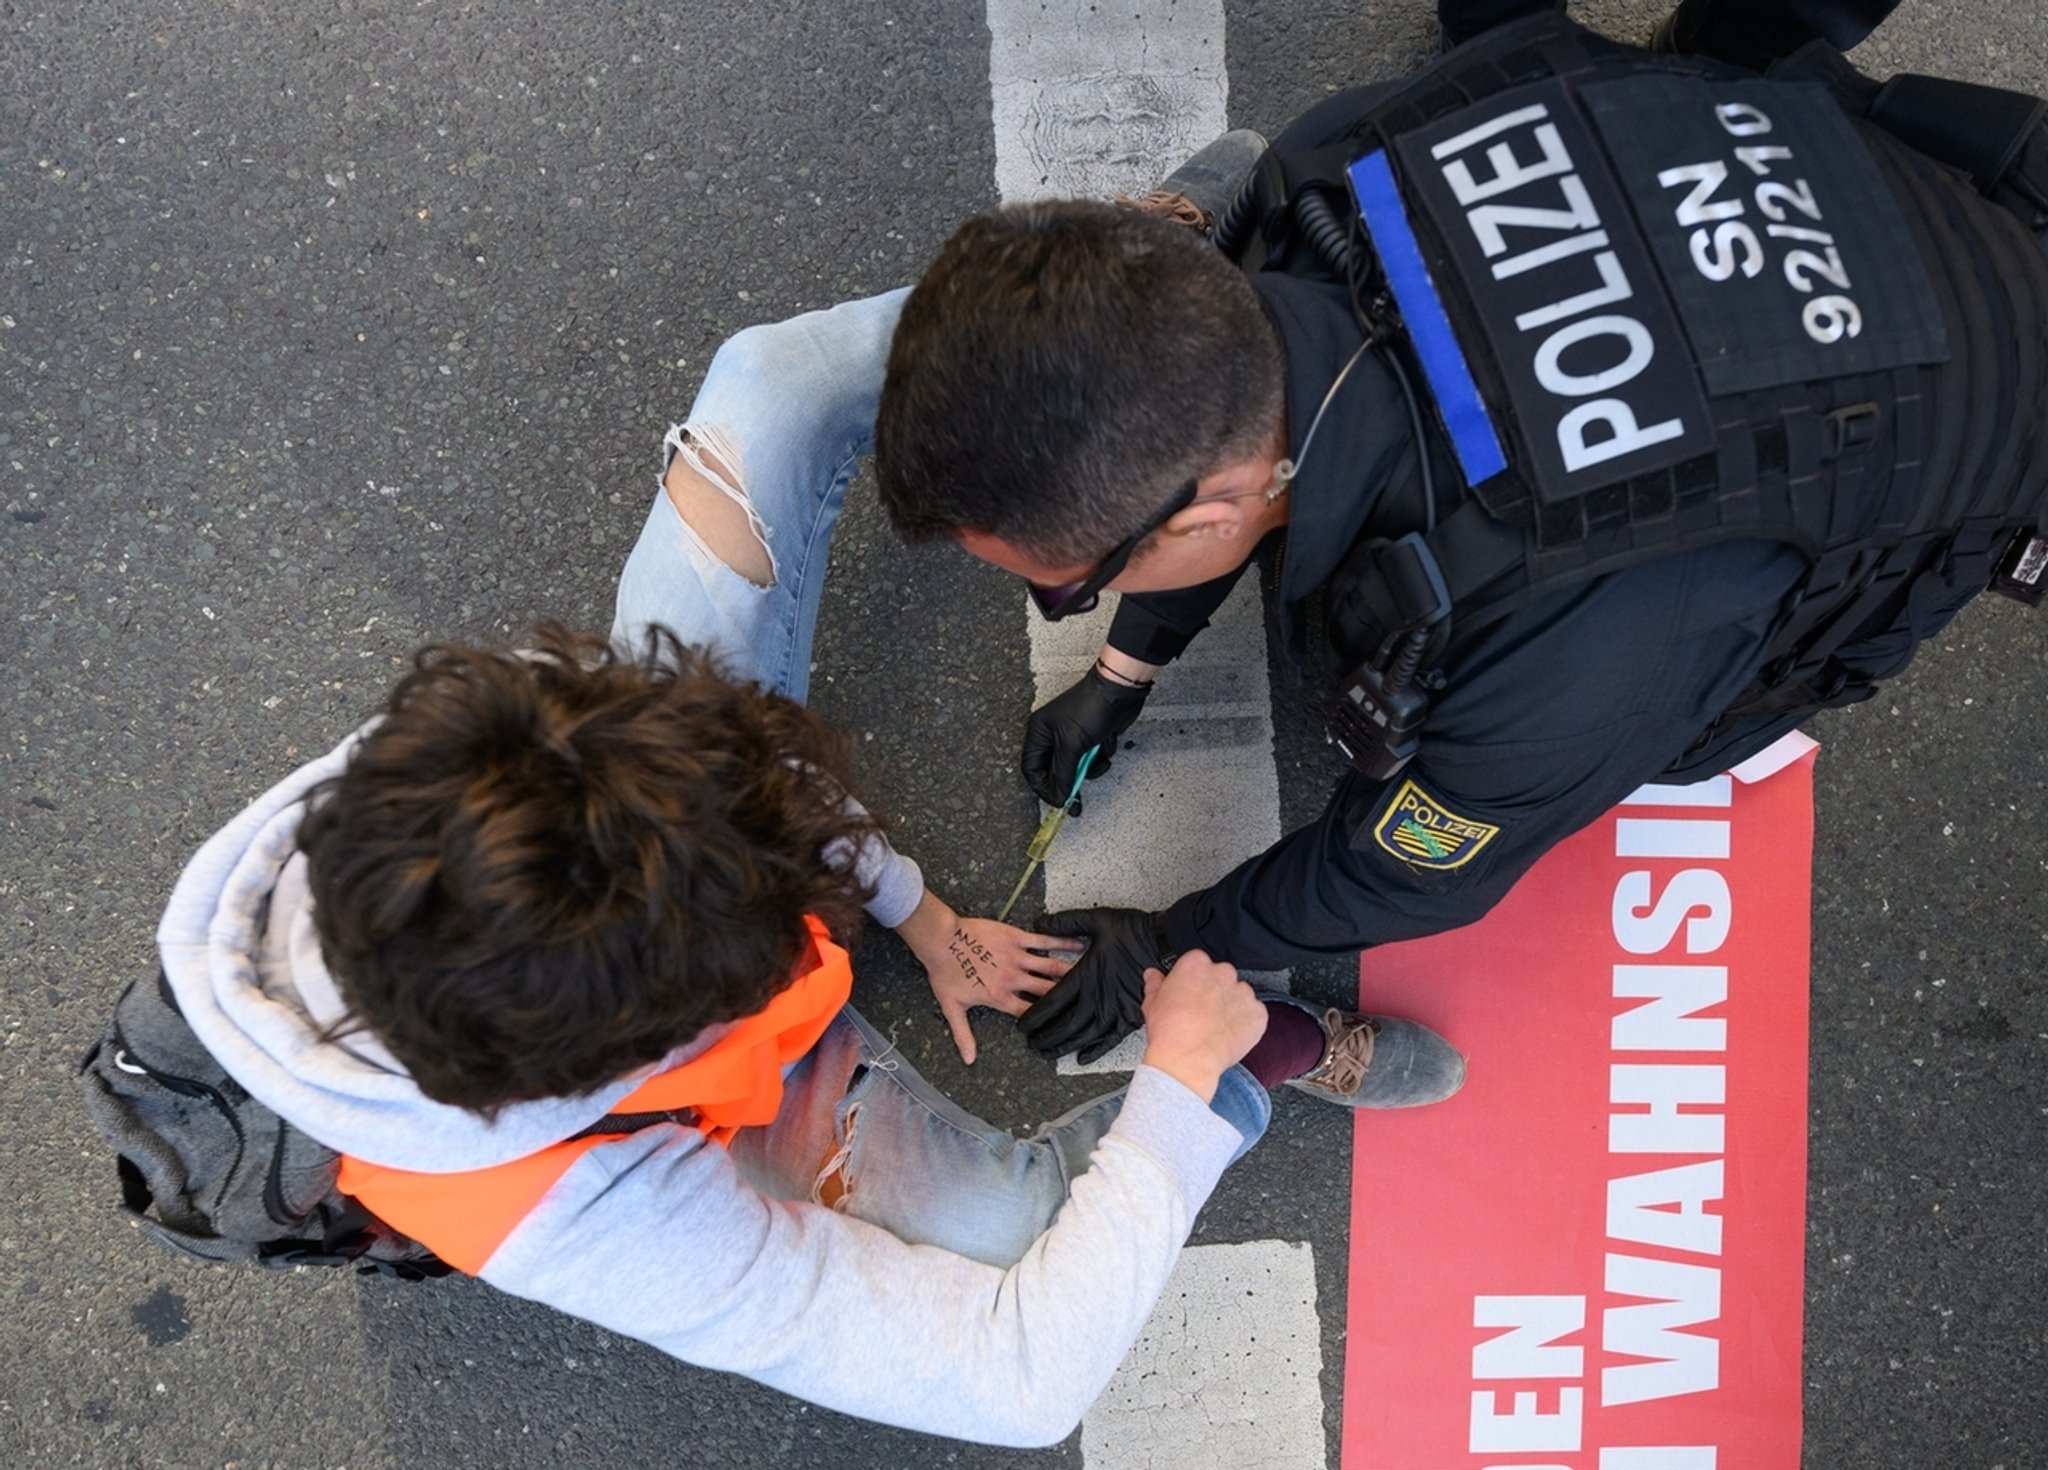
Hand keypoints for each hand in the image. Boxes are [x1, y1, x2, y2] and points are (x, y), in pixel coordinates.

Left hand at [895, 891, 1080, 1063]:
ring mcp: (1016, 958)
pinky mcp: (1016, 938)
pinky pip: (1044, 941)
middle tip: (1090, 1004)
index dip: (1048, 1023)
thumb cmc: (944, 971)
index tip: (1065, 1028)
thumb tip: (968, 1059)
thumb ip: (963, 1035)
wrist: (939, 939)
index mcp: (1000, 998)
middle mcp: (1013, 979)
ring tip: (1092, 977)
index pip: (1030, 1015)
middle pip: (1047, 993)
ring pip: (1051, 968)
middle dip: (1068, 1000)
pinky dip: (1063, 943)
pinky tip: (1079, 946)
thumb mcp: (951, 1007)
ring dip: (1072, 974)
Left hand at [1016, 907, 1162, 1062]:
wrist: (1167, 943)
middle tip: (1030, 1044)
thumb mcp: (1096, 920)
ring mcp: (1114, 1010)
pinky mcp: (1131, 1017)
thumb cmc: (1134, 931)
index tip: (1021, 1026)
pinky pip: (1109, 1040)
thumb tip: (1039, 921)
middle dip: (1044, 1037)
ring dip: (1063, 1047)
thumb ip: (1065, 922)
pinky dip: (1094, 1050)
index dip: (1033, 1017)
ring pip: (1083, 1037)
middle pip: (1063, 1026)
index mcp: (1084, 976)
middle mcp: (1097, 998)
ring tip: (1047, 1053)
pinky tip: (1082, 1058)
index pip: (1051, 1003)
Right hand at [1020, 665, 1151, 810]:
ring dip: (1089, 769)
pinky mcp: (1090, 739)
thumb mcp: (1072, 745)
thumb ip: (1062, 775)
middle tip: (1077, 803)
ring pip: (1075, 768)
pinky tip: (1107, 741)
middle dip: (1068, 784)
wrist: (1120, 691)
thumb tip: (1057, 797)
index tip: (1058, 800)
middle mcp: (1052, 736)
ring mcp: (1072, 738)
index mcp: (1039, 733)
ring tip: (1099, 759)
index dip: (1043, 787)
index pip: (1031, 769)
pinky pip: (1091, 760)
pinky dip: (1100, 756)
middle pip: (1053, 772)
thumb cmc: (1091, 708)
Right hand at [1139, 952, 1266, 1102]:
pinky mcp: (1257, 1013)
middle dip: (1214, 991)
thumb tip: (1153, 975)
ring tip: (1216, 1027)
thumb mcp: (1152, 1003)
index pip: (1198, 963)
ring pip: (1239, 995)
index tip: (1190, 992)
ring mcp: (1243, 993)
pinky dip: (1246, 1023)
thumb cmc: (1169, 1032)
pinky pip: (1255, 1014)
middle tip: (1202, 1012)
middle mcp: (1223, 973)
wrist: (1187, 1059)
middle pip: (1221, 977)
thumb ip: (1155, 983)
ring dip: (1231, 1006)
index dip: (1193, 980)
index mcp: (1196, 964)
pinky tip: (1229, 1034)